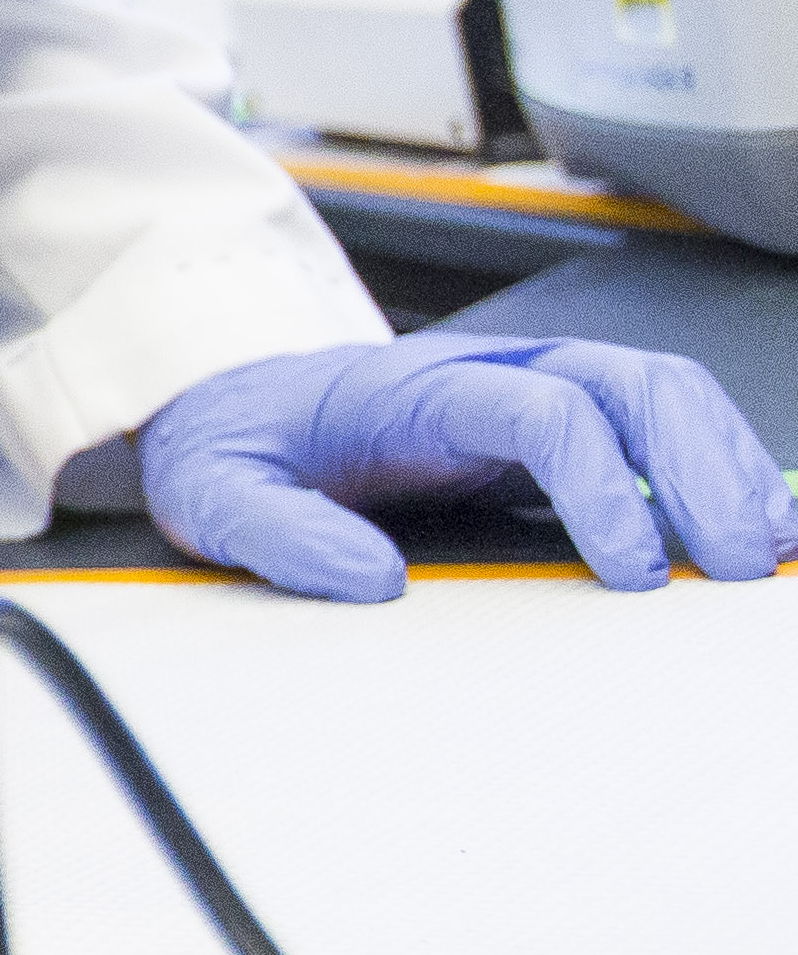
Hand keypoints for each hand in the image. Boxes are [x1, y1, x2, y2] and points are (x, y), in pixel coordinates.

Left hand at [140, 337, 788, 602]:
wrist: (226, 402)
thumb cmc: (234, 447)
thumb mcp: (213, 497)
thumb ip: (277, 536)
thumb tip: (372, 582)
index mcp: (416, 391)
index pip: (544, 410)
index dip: (603, 483)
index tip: (635, 571)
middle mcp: (488, 372)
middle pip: (630, 383)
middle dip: (701, 467)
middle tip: (736, 566)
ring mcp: (527, 385)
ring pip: (659, 393)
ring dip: (724, 461)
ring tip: (764, 549)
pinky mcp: (549, 417)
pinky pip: (653, 420)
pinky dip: (713, 461)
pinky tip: (749, 521)